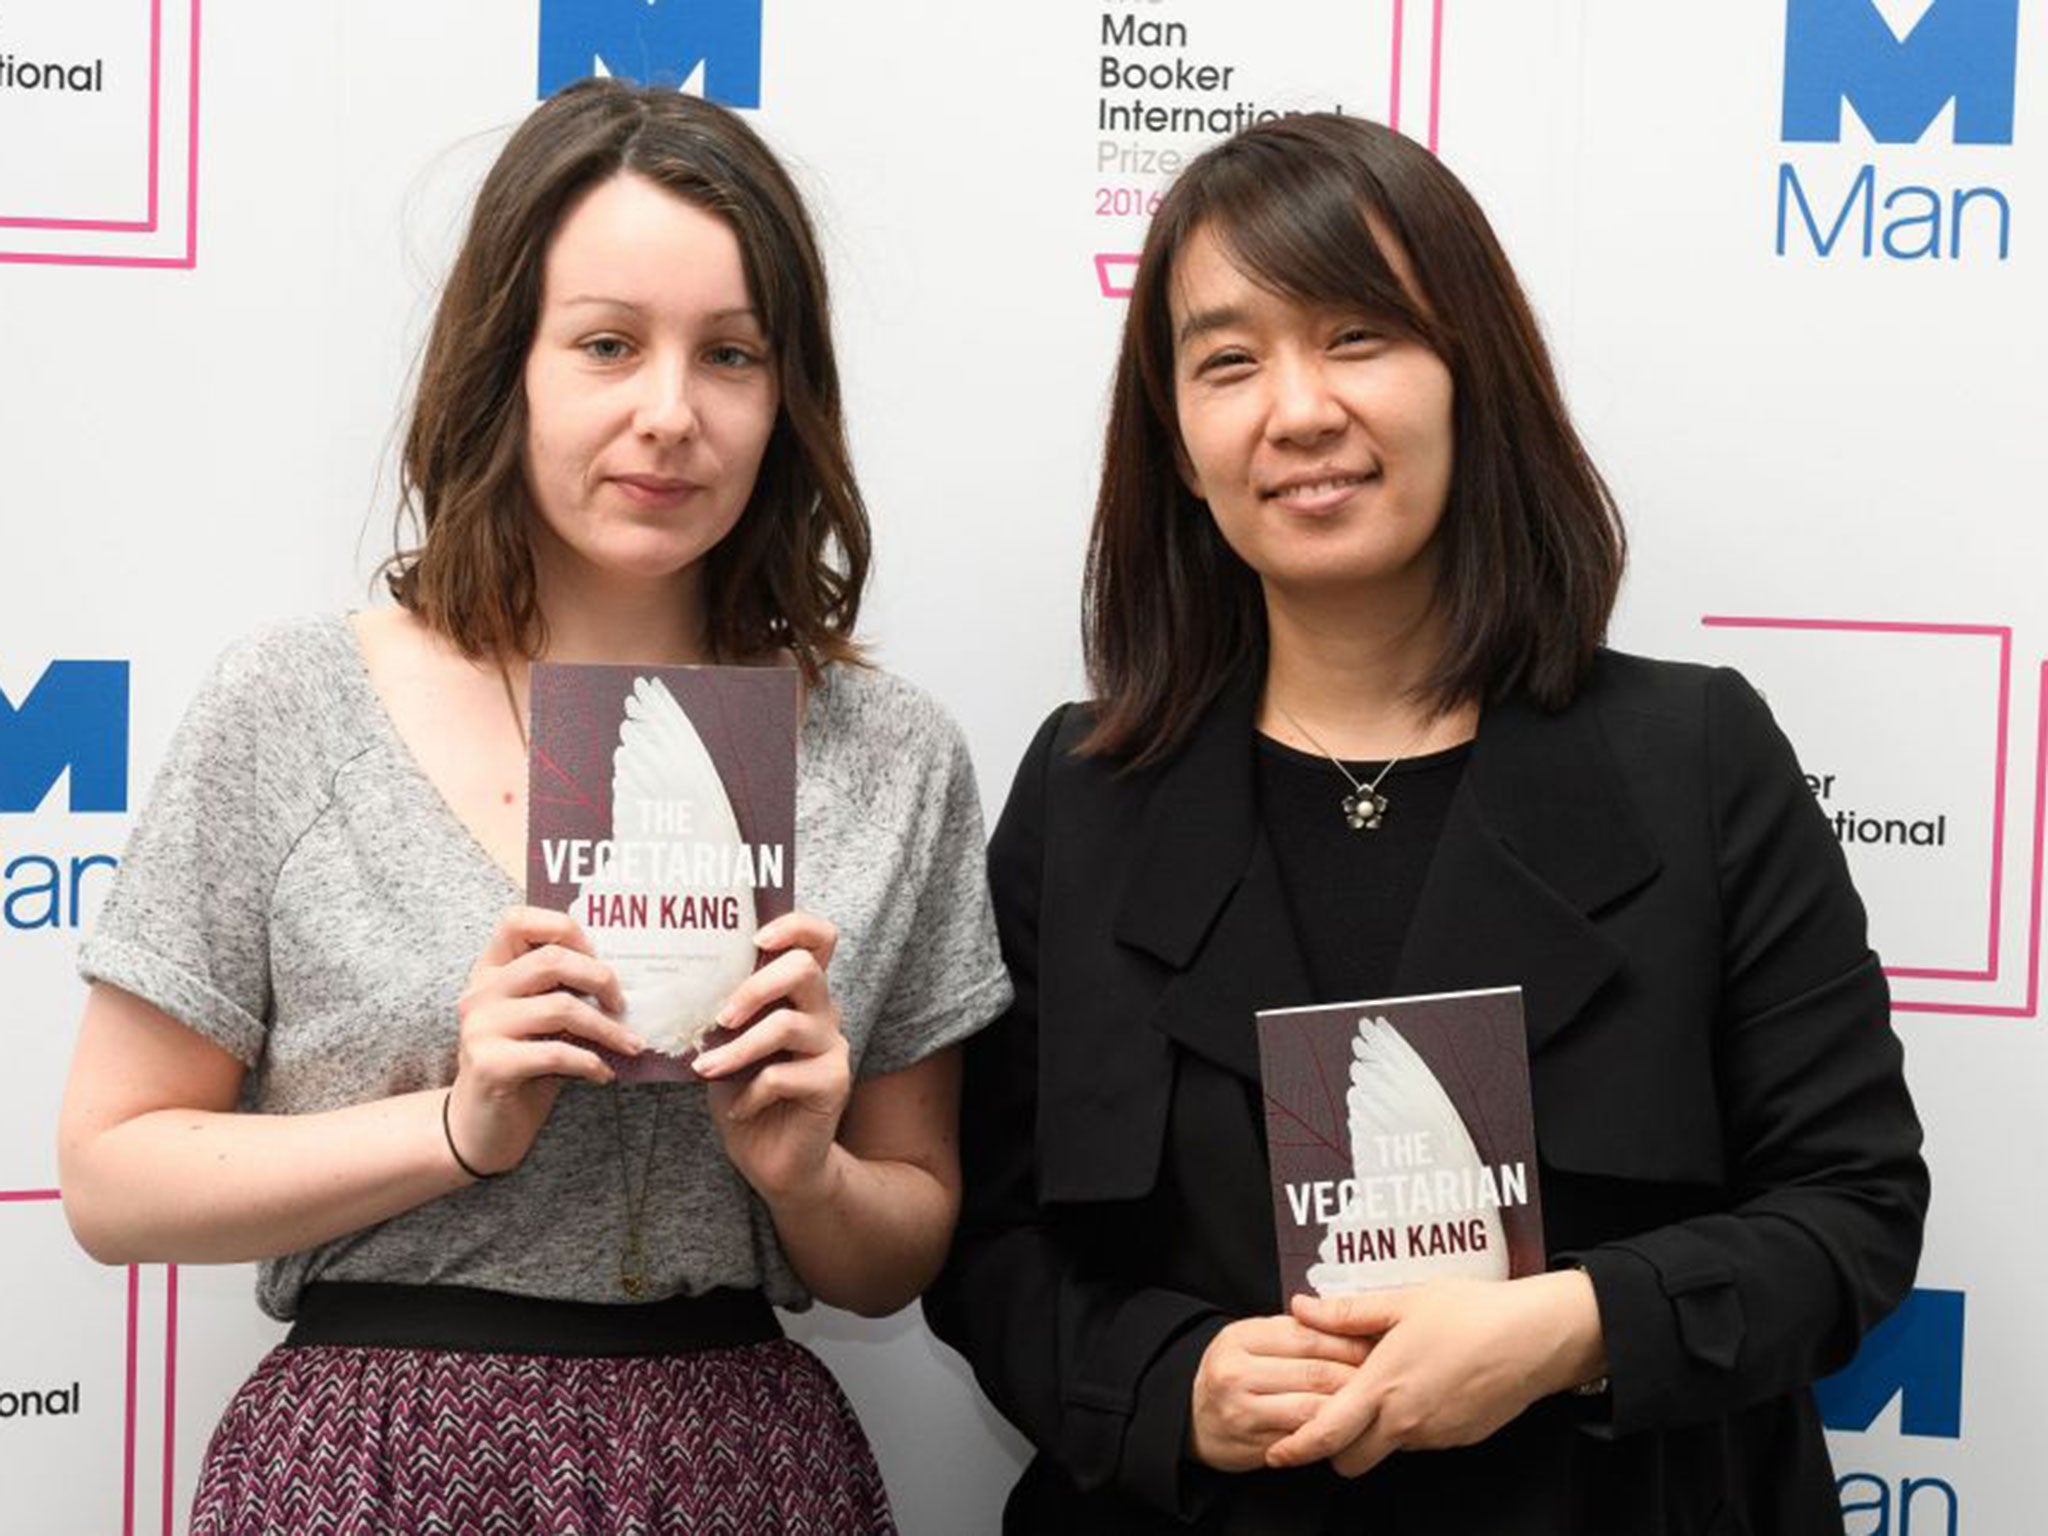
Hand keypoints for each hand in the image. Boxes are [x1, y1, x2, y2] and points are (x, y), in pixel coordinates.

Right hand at [446, 907, 639, 1176]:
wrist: (481, 1129)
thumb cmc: (523, 1068)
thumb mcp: (541, 1022)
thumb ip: (563, 991)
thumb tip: (625, 975)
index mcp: (490, 971)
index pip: (517, 920)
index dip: (564, 928)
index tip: (598, 955)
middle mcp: (480, 993)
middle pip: (551, 959)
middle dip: (600, 978)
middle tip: (623, 1004)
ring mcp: (480, 1028)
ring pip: (561, 1007)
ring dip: (607, 1028)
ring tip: (630, 1045)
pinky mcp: (490, 1064)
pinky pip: (556, 1052)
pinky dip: (590, 1062)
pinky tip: (604, 1074)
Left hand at [694, 912, 851, 1204]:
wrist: (774, 1161)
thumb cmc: (745, 1093)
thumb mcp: (726, 1045)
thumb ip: (722, 1012)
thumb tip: (676, 981)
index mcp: (800, 994)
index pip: (818, 938)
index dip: (793, 926)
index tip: (755, 940)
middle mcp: (824, 1012)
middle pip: (803, 969)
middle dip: (753, 987)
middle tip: (720, 1017)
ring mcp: (833, 1047)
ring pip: (787, 1024)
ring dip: (738, 1048)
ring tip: (707, 1069)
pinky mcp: (833, 1083)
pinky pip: (785, 1074)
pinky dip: (750, 1092)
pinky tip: (737, 1108)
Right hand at [1186, 1314, 1371, 1471]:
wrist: (1191, 1416)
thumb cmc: (1234, 1373)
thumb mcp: (1253, 1340)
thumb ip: (1295, 1331)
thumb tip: (1353, 1324)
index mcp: (1241, 1337)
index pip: (1309, 1335)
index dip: (1349, 1342)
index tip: (1379, 1346)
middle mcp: (1237, 1372)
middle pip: (1316, 1373)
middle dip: (1359, 1376)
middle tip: (1388, 1376)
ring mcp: (1243, 1412)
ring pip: (1314, 1408)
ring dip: (1351, 1407)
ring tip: (1375, 1402)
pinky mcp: (1253, 1446)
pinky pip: (1305, 1439)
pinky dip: (1332, 1432)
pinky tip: (1350, 1427)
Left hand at [1265, 1271, 1605, 1477]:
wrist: (1537, 1337)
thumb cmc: (1472, 1312)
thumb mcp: (1404, 1301)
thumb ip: (1347, 1313)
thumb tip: (1302, 1308)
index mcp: (1384, 1385)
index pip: (1327, 1434)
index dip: (1296, 1449)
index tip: (1277, 1453)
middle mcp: (1406, 1420)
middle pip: (1351, 1460)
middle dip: (1335, 1448)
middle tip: (1332, 1415)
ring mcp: (1434, 1434)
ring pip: (1387, 1450)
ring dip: (1374, 1433)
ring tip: (1382, 1388)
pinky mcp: (1458, 1439)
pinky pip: (1420, 1442)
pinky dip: (1408, 1426)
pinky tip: (1419, 1389)